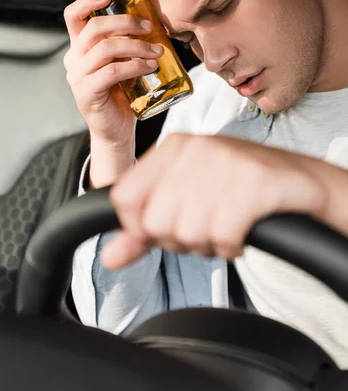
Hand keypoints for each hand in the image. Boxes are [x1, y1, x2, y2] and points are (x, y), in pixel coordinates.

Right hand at [63, 0, 163, 146]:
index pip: (73, 16)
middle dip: (126, 23)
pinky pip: (112, 71)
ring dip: (136, 46)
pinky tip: (150, 67)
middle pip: (95, 28)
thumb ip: (126, 44)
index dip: (87, 1)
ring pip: (106, 49)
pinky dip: (135, 66)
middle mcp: (74, 59)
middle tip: (149, 28)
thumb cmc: (122, 94)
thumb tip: (152, 22)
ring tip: (157, 52)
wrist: (115, 130)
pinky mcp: (87, 92)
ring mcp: (77, 77)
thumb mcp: (121, 63)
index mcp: (79, 48)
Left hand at [101, 134, 327, 268]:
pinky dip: (232, 247)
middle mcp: (193, 149)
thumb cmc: (237, 189)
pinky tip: (242, 230)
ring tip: (227, 223)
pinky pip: (221, 239)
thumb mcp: (185, 200)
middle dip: (180, 239)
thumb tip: (109, 258)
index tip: (169, 224)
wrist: (298, 180)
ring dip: (209, 244)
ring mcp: (223, 163)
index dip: (142, 226)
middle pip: (154, 223)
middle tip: (207, 224)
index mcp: (172, 148)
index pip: (123, 198)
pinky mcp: (252, 183)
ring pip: (186, 234)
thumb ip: (144, 229)